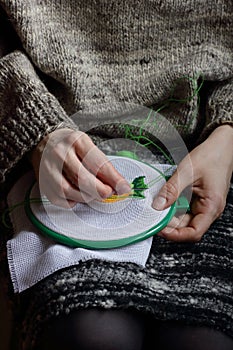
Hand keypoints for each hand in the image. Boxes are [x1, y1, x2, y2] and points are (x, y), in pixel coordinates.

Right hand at [30, 128, 130, 206]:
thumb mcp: (88, 147)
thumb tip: (119, 187)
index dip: (114, 180)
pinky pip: (59, 199)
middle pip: (82, 179)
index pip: (98, 164)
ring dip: (86, 197)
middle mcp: (60, 153)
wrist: (43, 141)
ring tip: (93, 193)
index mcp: (77, 141)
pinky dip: (71, 201)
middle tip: (108, 193)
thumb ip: (103, 166)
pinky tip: (77, 195)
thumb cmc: (71, 146)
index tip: (124, 188)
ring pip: (69, 191)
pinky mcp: (42, 181)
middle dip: (100, 191)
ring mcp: (48, 168)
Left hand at [153, 125, 232, 241]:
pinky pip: (185, 208)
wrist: (223, 144)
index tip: (159, 229)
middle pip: (187, 227)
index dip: (175, 235)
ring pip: (184, 218)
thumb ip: (171, 190)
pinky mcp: (200, 199)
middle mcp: (210, 209)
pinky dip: (173, 207)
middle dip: (169, 224)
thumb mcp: (187, 171)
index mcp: (212, 206)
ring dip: (170, 215)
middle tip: (152, 217)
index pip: (194, 232)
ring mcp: (205, 205)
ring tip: (157, 207)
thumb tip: (158, 206)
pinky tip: (164, 200)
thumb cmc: (212, 155)